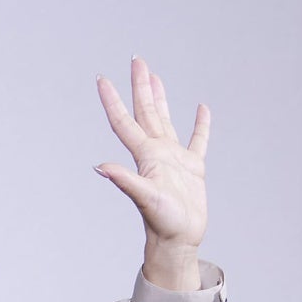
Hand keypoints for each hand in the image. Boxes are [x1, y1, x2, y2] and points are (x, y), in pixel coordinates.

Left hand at [96, 56, 210, 290]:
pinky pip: (197, 140)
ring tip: (154, 76)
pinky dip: (201, 124)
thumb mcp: (144, 199)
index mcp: (145, 156)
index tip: (102, 78)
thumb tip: (99, 167)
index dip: (113, 100)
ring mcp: (174, 160)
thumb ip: (125, 181)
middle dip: (140, 86)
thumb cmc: (163, 223)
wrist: (179, 241)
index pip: (125, 121)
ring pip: (165, 120)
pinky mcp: (192, 169)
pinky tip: (202, 108)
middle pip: (145, 112)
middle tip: (136, 60)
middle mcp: (156, 153)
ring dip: (159, 98)